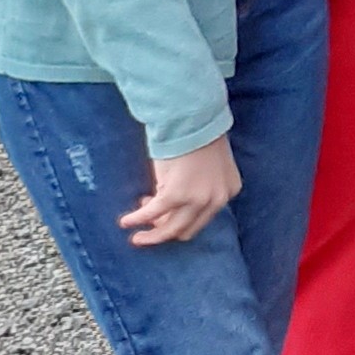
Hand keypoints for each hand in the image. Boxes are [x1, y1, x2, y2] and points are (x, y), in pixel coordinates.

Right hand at [121, 137, 240, 245]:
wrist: (193, 117)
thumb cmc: (197, 135)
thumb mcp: (207, 167)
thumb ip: (196, 188)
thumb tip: (168, 206)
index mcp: (229, 191)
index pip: (203, 218)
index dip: (179, 219)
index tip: (163, 213)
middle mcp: (217, 200)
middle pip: (188, 229)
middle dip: (165, 230)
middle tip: (149, 229)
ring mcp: (198, 200)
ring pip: (171, 230)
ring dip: (152, 235)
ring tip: (136, 236)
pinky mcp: (175, 195)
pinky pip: (152, 213)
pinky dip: (137, 219)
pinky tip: (125, 221)